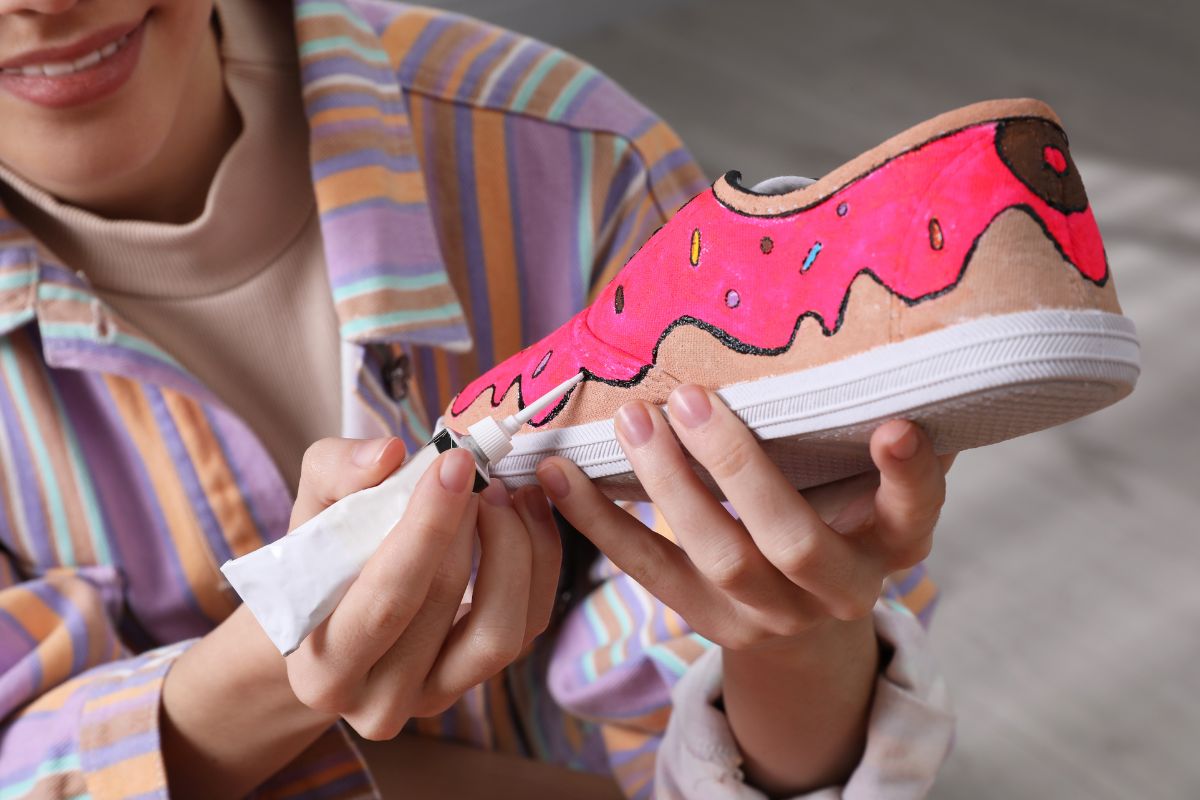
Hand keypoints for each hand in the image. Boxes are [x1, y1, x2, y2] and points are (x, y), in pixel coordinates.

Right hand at [162, 436, 561, 798]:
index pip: (387, 603)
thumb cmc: (319, 559)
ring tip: (500, 491)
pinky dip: (539, 561)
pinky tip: (525, 510)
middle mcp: (380, 703)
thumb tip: (389, 455)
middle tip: (476, 471)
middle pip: (443, 611)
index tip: (453, 464)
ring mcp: (436, 697)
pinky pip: (529, 623)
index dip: (426, 529)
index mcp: (323, 671)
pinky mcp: (482, 678)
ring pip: (500, 632)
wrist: (333, 616)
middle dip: (467, 528)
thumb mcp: (311, 509)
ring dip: (512, 548)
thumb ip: (335, 472)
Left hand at [534, 384, 952, 792]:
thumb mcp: (868, 487)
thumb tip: (879, 339)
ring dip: (666, 483)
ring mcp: (767, 613)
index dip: (909, 476)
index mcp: (891, 545)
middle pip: (792, 540)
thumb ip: (867, 434)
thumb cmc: (838, 519)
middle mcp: (837, 588)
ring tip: (631, 419)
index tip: (895, 424)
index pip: (914, 513)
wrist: (803, 623)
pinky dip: (597, 520)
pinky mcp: (704, 617)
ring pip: (716, 554)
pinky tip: (558, 475)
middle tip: (690, 397)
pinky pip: (646, 569)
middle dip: (738, 467)